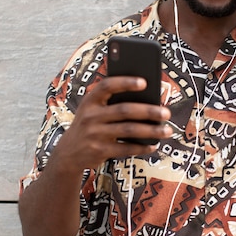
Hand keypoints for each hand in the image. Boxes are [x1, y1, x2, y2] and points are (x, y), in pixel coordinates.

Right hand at [54, 76, 171, 172]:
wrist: (68, 153)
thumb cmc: (90, 125)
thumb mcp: (93, 110)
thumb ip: (112, 102)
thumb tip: (148, 99)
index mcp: (90, 100)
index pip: (107, 86)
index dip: (125, 82)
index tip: (145, 82)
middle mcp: (90, 116)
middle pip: (124, 110)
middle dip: (148, 111)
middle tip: (166, 113)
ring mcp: (94, 134)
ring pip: (129, 130)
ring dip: (151, 131)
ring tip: (167, 130)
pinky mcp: (99, 151)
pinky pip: (126, 148)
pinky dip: (142, 147)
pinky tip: (154, 145)